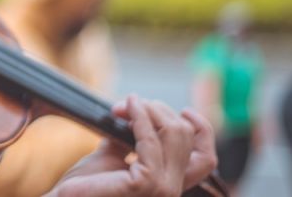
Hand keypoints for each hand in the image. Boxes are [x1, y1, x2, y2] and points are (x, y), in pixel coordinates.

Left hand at [46, 95, 217, 196]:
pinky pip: (151, 140)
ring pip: (176, 134)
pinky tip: (124, 109)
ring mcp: (163, 190)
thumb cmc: (85, 186)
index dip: (201, 128)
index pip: (206, 158)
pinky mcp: (147, 185)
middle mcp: (173, 190)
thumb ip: (128, 140)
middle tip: (129, 103)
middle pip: (187, 136)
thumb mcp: (113, 157)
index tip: (182, 109)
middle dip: (159, 110)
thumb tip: (132, 115)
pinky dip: (139, 117)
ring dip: (149, 110)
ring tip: (124, 106)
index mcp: (169, 184)